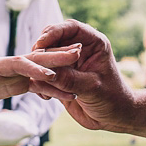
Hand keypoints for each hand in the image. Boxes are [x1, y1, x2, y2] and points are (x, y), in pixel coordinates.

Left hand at [0, 46, 80, 117]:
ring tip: (82, 67)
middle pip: (34, 60)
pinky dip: (53, 86)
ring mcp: (13, 72)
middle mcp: (6, 65)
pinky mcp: (16, 81)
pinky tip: (69, 93)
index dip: (34, 68)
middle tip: (79, 52)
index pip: (17, 64)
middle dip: (55, 57)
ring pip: (40, 70)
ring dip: (60, 70)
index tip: (51, 73)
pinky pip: (37, 83)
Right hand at [31, 20, 145, 136]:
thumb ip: (70, 79)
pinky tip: (43, 94)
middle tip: (32, 60)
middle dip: (42, 49)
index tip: (41, 43)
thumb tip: (47, 72)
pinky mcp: (61, 76)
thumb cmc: (112, 99)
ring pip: (47, 55)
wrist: (113, 117)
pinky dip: (40, 80)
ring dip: (39, 65)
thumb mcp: (91, 88)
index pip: (71, 28)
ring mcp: (70, 62)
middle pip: (55, 39)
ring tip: (36, 79)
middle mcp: (80, 49)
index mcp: (94, 43)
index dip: (54, 32)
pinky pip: (45, 72)